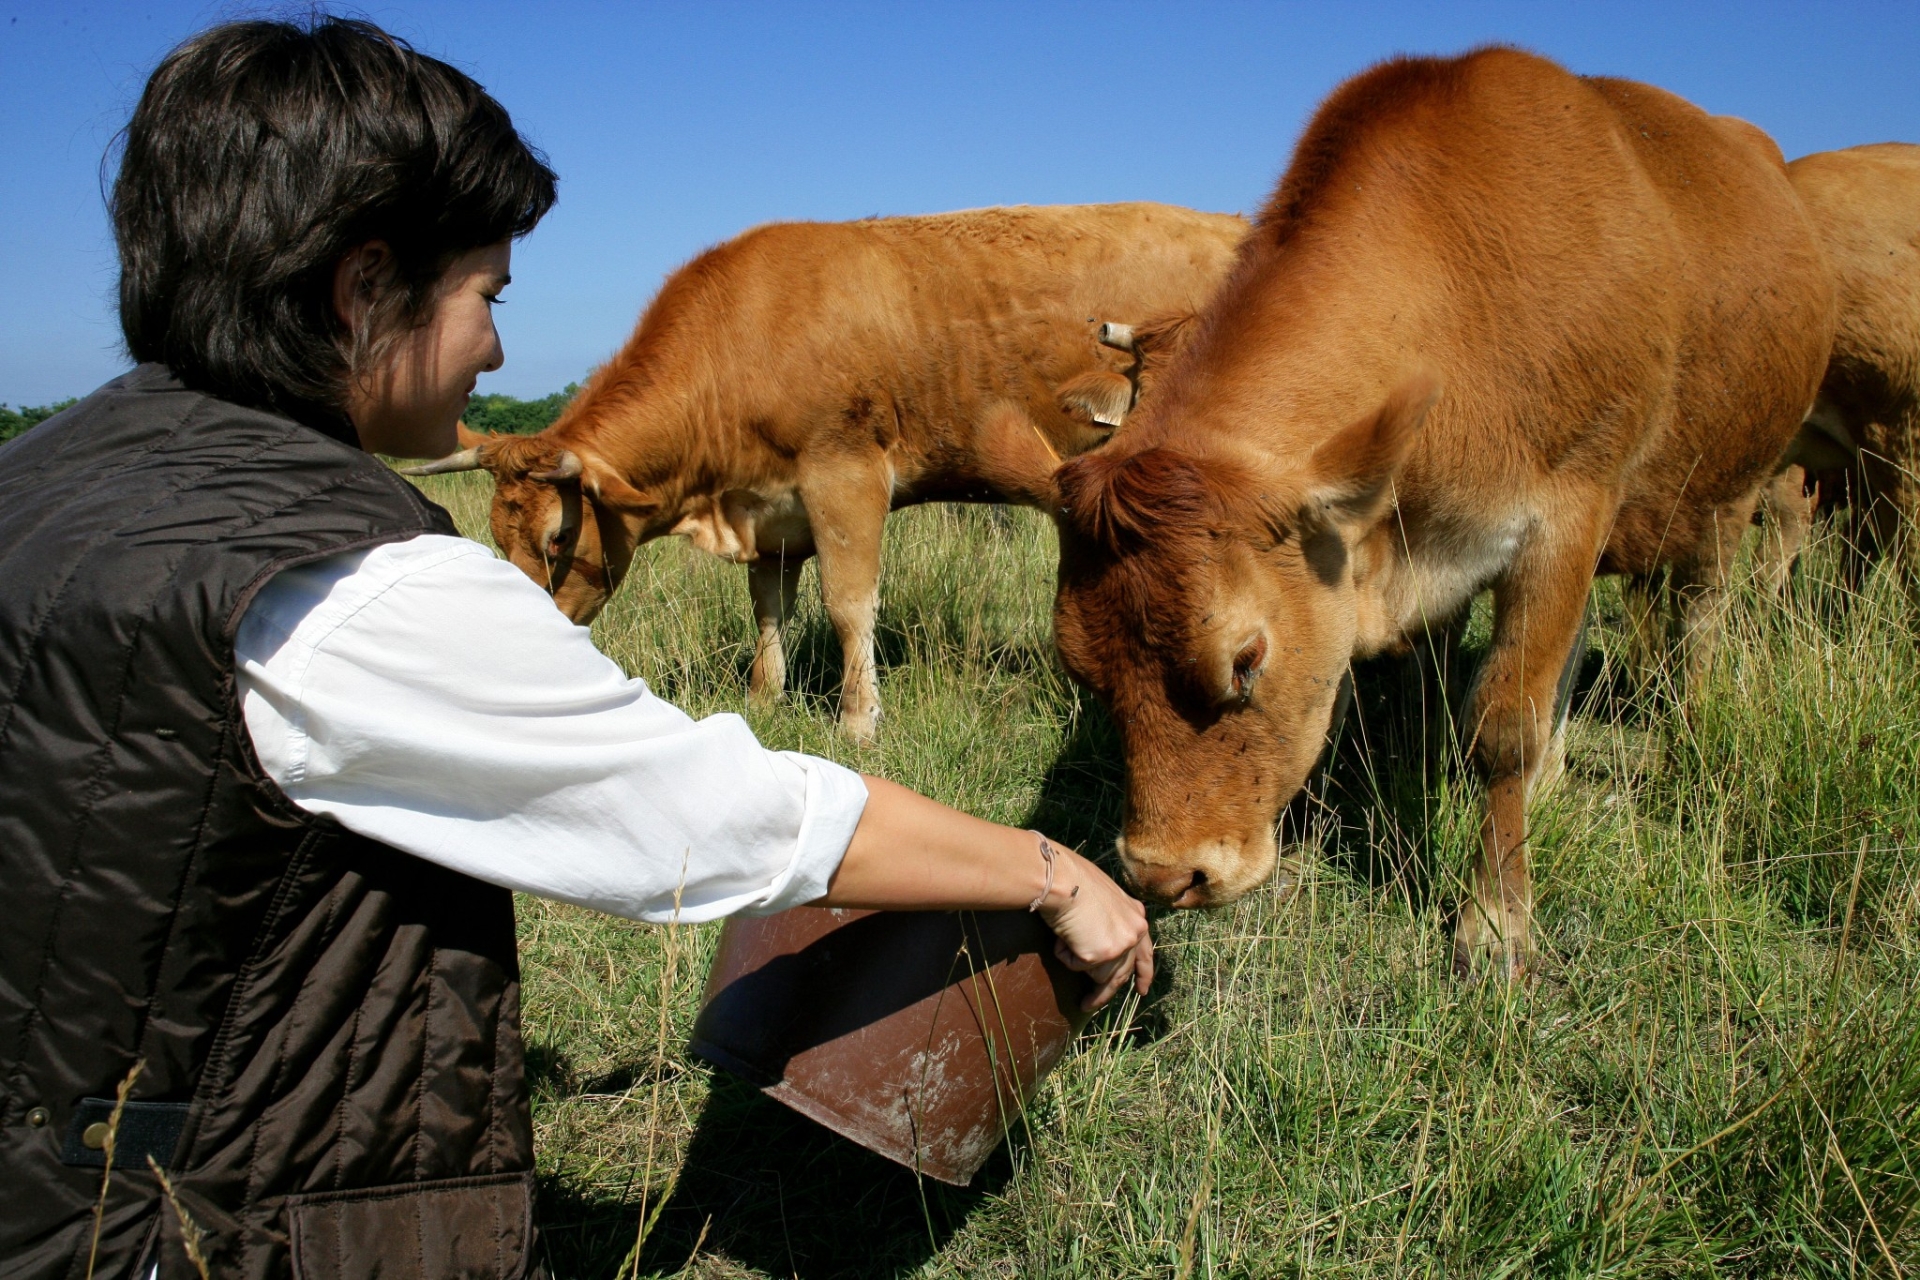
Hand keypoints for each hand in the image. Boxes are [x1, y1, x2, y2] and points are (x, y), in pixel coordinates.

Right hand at [1034, 842, 1154, 1010]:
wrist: (1062, 879)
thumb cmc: (1073, 880)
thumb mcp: (1103, 899)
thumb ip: (1109, 920)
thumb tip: (1098, 937)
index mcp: (1137, 916)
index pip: (1145, 952)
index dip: (1143, 973)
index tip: (1142, 990)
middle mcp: (1135, 932)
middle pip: (1122, 973)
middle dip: (1104, 993)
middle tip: (1087, 1005)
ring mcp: (1120, 946)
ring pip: (1096, 974)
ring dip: (1076, 961)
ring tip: (1063, 941)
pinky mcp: (1101, 956)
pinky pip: (1076, 966)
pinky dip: (1064, 954)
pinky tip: (1063, 935)